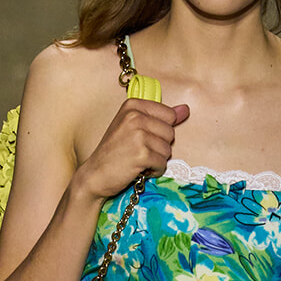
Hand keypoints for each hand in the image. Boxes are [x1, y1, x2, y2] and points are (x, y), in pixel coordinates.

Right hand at [75, 98, 189, 200]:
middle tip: (139, 151)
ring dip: (157, 160)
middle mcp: (135, 116)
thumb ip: (160, 117)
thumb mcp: (133, 128)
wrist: (95, 174)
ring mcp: (138, 135)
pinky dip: (154, 171)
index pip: (169, 115)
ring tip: (139, 161)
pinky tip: (140, 170)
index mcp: (133, 105)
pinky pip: (162, 164)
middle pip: (170, 132)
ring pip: (168, 149)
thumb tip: (185, 109)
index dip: (161, 131)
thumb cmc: (115, 152)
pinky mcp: (141, 154)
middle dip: (160, 146)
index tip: (144, 137)